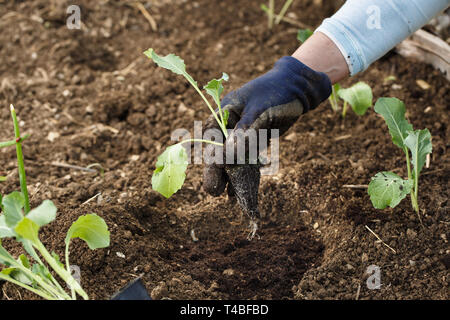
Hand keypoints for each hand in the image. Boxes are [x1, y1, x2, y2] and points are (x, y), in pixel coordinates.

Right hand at [203, 56, 331, 196]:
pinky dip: (245, 173)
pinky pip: (247, 159)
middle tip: (214, 192)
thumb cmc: (275, 93)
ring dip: (231, 176)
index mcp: (223, 112)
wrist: (299, 88)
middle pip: (219, 151)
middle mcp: (229, 125)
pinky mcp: (255, 141)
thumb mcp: (258, 112)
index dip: (210, 156)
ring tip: (229, 197)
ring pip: (233, 158)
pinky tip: (242, 189)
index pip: (210, 137)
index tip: (215, 171)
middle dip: (216, 171)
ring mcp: (242, 134)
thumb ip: (242, 134)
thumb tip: (224, 158)